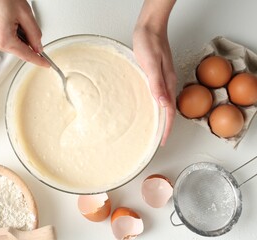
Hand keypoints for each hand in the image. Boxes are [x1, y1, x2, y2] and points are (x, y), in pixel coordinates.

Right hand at [0, 0, 48, 66]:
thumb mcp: (24, 13)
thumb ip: (34, 34)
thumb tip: (38, 46)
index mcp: (3, 39)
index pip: (26, 55)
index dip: (38, 60)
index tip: (45, 64)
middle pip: (17, 49)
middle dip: (25, 39)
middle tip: (23, 21)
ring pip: (9, 44)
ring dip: (15, 35)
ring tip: (11, 17)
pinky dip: (7, 33)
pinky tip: (5, 19)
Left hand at [133, 0, 176, 145]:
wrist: (149, 28)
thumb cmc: (150, 43)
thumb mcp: (152, 63)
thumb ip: (157, 83)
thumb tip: (163, 103)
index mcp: (168, 82)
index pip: (169, 110)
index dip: (166, 127)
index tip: (162, 140)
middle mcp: (167, 83)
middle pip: (168, 109)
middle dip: (164, 126)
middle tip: (158, 140)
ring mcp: (162, 79)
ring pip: (163, 103)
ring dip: (160, 117)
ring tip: (154, 129)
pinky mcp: (156, 75)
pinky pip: (158, 94)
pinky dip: (156, 105)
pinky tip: (149, 107)